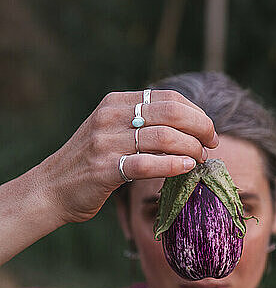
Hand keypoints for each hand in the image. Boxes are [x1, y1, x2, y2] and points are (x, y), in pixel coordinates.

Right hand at [39, 90, 218, 223]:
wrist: (51, 189)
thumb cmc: (89, 163)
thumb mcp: (111, 131)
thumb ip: (141, 124)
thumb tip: (188, 128)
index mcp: (115, 103)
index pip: (168, 98)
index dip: (197, 113)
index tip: (209, 131)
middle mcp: (110, 116)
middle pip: (171, 113)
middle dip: (201, 128)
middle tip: (211, 145)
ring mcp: (106, 142)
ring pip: (164, 137)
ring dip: (191, 149)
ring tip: (200, 160)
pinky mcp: (104, 168)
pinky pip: (148, 163)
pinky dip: (173, 165)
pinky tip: (186, 168)